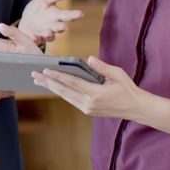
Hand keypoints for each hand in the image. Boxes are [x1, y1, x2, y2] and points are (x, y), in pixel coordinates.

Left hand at [19, 0, 83, 43]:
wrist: (27, 20)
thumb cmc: (40, 9)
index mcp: (57, 16)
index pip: (67, 15)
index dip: (74, 15)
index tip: (80, 13)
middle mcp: (53, 26)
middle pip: (59, 27)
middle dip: (61, 27)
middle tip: (63, 27)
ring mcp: (44, 33)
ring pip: (49, 35)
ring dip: (49, 34)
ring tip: (48, 32)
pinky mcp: (35, 37)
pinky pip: (36, 39)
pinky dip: (35, 39)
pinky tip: (34, 37)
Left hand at [31, 56, 149, 118]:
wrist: (135, 108)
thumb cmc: (127, 88)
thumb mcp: (117, 74)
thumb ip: (102, 67)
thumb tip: (88, 59)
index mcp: (95, 93)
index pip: (72, 83)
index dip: (57, 76)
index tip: (45, 71)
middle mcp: (89, 103)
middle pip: (64, 91)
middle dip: (48, 82)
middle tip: (34, 75)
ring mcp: (88, 108)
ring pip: (65, 96)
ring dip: (52, 88)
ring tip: (39, 81)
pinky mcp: (88, 111)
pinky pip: (71, 100)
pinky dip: (61, 92)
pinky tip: (53, 87)